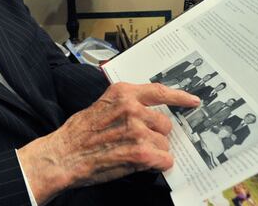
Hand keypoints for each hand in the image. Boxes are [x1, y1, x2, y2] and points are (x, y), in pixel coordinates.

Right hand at [17, 83, 199, 204]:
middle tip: (138, 142)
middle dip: (156, 135)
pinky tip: (140, 165)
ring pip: (165, 144)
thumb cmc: (79, 133)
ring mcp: (137, 130)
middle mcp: (132, 108)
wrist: (64, 155)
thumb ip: (125, 104)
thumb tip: (148, 113)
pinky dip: (156, 166)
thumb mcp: (101, 105)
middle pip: (165, 123)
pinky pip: (164, 160)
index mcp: (123, 93)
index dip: (180, 97)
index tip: (193, 101)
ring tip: (132, 154)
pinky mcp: (140, 152)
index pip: (159, 91)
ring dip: (154, 152)